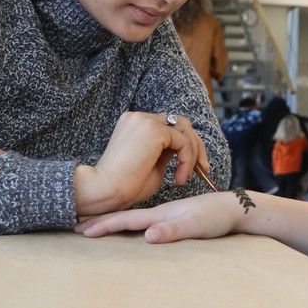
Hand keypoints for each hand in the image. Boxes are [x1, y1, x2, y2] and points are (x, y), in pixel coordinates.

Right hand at [73, 111, 206, 216]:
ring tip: (186, 177)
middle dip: (196, 145)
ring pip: (185, 129)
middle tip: (203, 169)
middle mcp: (140, 117)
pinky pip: (183, 141)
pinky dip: (187, 159)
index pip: (170, 126)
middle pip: (181, 123)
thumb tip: (184, 151)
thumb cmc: (125, 186)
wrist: (104, 190)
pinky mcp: (154, 129)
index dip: (186, 145)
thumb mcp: (152, 166)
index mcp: (136, 124)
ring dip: (193, 153)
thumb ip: (166, 154)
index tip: (194, 168)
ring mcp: (146, 120)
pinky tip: (179, 178)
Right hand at [75, 191, 238, 242]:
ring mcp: (168, 214)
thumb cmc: (218, 217)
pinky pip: (147, 220)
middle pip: (126, 216)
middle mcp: (161, 212)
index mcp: (161, 213)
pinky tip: (132, 227)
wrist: (236, 207)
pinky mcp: (176, 218)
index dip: (103, 225)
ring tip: (97, 225)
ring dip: (114, 221)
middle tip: (77, 226)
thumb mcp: (196, 225)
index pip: (127, 220)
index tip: (81, 229)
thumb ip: (173, 231)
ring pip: (135, 217)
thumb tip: (147, 236)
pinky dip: (132, 223)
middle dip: (102, 221)